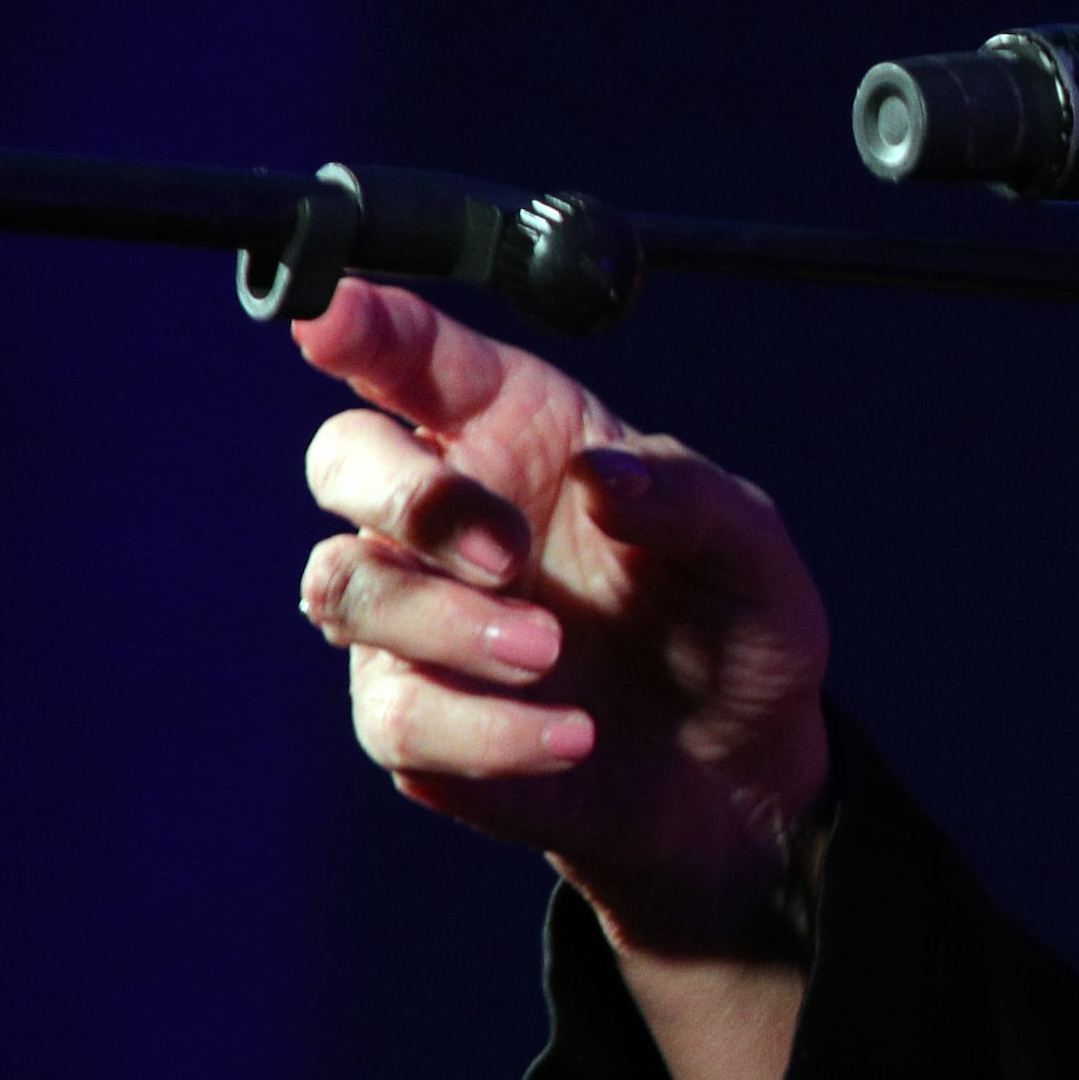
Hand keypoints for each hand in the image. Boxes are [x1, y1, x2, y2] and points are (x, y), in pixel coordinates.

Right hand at [293, 281, 830, 955]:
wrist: (738, 765)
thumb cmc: (730, 623)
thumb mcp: (748, 546)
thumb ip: (684, 493)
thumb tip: (601, 473)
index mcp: (516, 431)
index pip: (416, 358)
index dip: (363, 325)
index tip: (330, 315)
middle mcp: (446, 515)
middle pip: (345, 462)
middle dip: (407, 498)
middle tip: (506, 556)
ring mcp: (416, 617)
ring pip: (347, 590)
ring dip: (445, 623)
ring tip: (553, 653)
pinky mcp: (416, 717)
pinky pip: (399, 714)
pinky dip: (486, 729)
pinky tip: (572, 735)